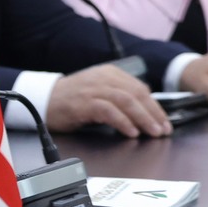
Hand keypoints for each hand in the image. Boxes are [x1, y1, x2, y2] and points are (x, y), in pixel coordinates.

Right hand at [44, 65, 169, 136]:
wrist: (44, 99)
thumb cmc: (72, 99)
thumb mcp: (98, 91)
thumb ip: (119, 96)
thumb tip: (145, 112)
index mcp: (109, 73)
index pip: (139, 88)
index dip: (155, 106)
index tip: (164, 121)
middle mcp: (103, 78)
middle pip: (136, 94)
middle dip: (153, 113)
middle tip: (163, 129)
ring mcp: (93, 89)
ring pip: (126, 101)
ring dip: (143, 118)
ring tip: (152, 132)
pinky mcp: (84, 102)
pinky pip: (109, 111)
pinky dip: (123, 122)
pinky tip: (131, 132)